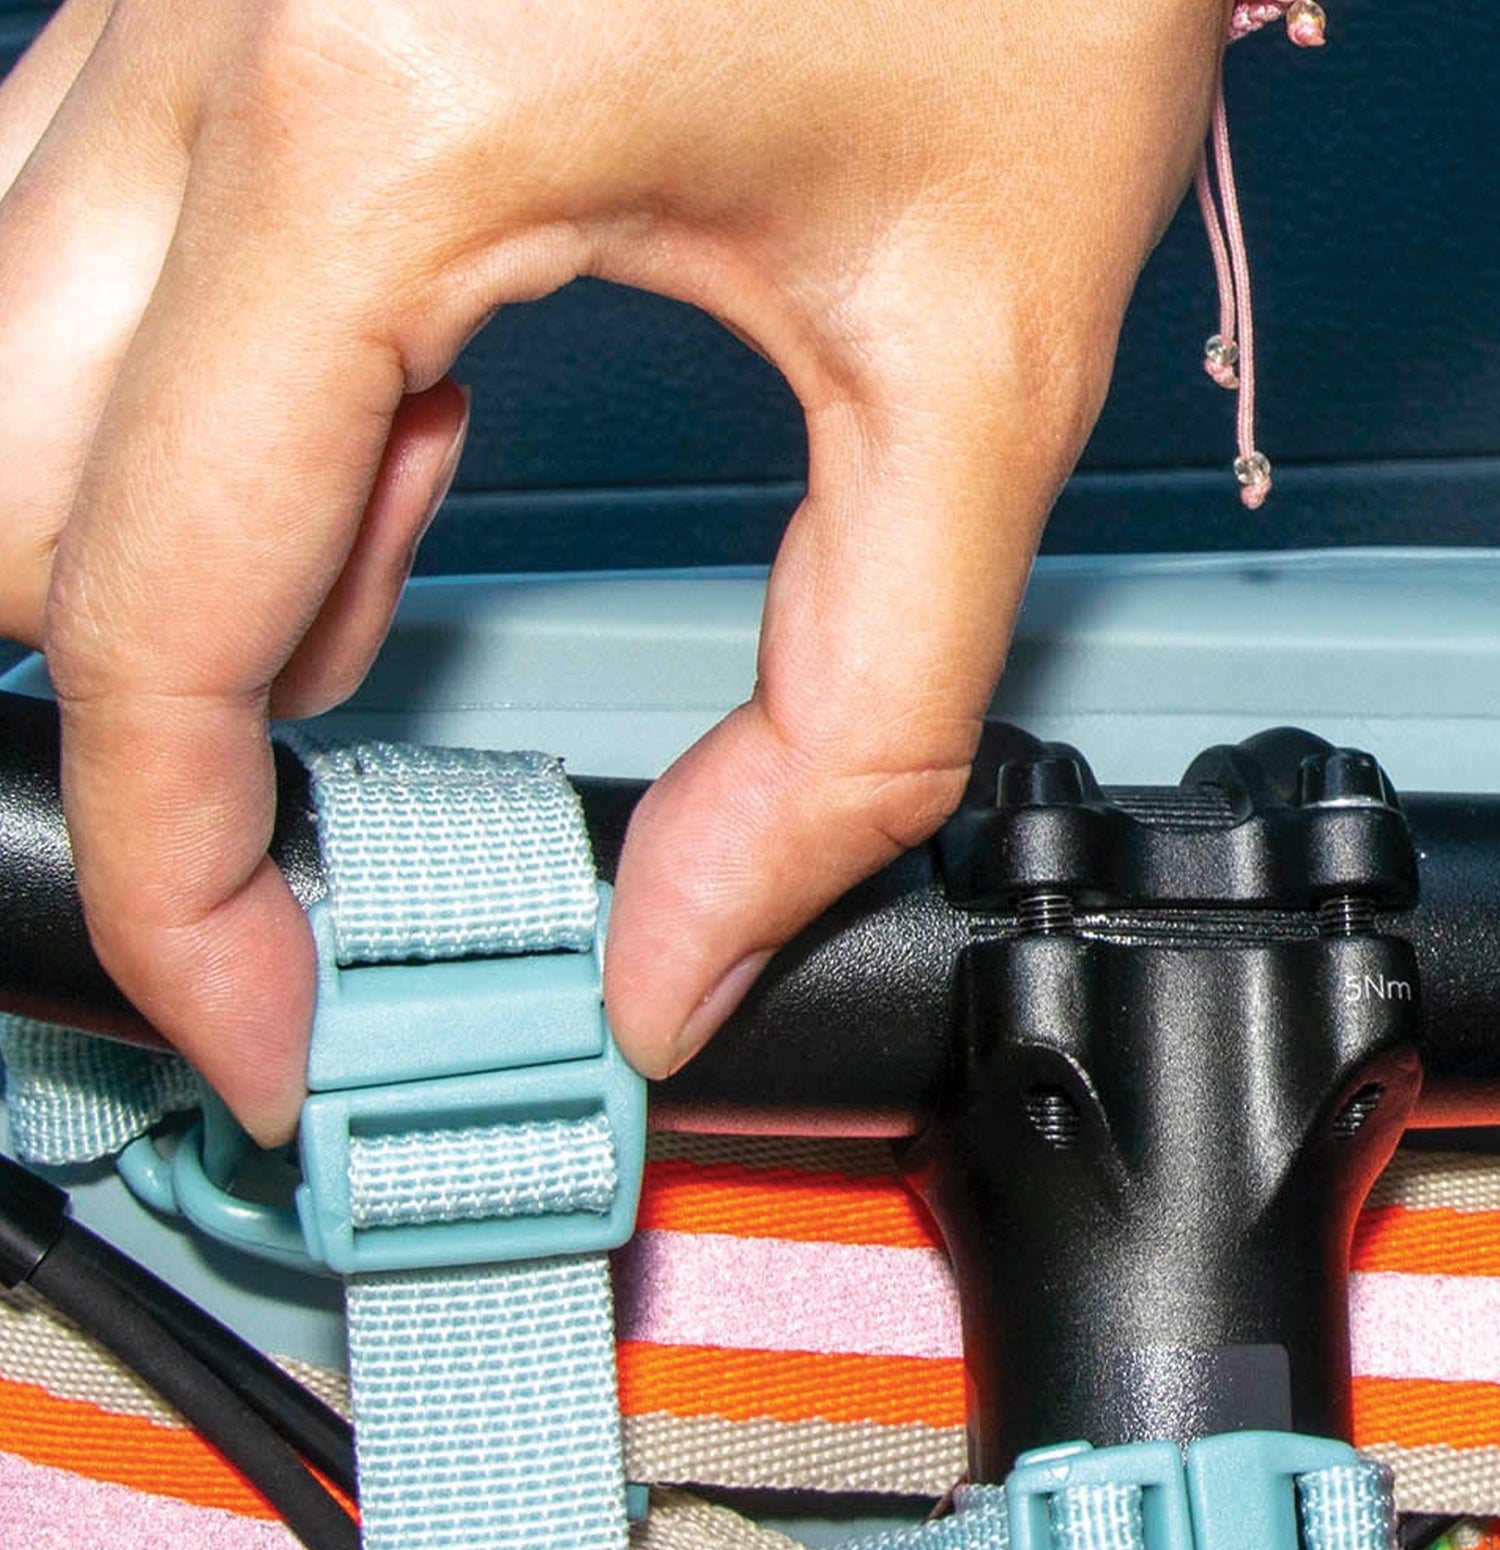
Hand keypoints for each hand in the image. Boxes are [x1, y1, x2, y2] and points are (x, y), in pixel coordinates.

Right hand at [0, 0, 1223, 1136]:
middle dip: (140, 750)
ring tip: (370, 675)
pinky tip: (368, 477)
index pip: (155, 623)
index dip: (185, 895)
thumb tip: (678, 962)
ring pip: (9, 375)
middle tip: (309, 887)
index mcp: (376, 114)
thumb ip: (842, 726)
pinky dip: (201, 427)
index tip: (278, 1036)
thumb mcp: (985, 363)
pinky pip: (94, 244)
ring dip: (157, 584)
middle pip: (2, 509)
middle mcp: (208, 16)